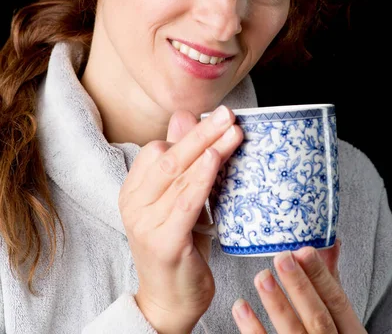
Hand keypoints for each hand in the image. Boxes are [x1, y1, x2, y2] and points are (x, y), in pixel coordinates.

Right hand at [118, 104, 243, 333]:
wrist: (170, 301)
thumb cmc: (178, 247)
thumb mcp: (178, 200)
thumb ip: (180, 161)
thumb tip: (185, 116)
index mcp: (133, 190)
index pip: (157, 150)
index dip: (189, 132)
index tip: (219, 118)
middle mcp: (133, 204)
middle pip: (168, 157)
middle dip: (201, 132)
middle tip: (228, 114)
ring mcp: (145, 223)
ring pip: (179, 175)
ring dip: (210, 149)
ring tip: (233, 132)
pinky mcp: (163, 242)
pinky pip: (185, 202)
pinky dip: (202, 178)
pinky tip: (217, 160)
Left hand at [232, 239, 366, 332]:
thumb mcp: (340, 317)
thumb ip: (330, 284)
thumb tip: (329, 244)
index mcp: (350, 332)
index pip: (338, 302)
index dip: (321, 275)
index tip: (304, 251)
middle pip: (317, 318)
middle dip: (299, 286)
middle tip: (283, 258)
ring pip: (293, 333)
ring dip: (276, 304)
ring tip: (262, 277)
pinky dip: (253, 328)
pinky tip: (241, 308)